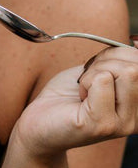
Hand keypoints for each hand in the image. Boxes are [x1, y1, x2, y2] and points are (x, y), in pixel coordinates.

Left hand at [12, 41, 137, 159]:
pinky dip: (85, 80)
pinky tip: (79, 96)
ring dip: (94, 72)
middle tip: (88, 77)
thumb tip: (135, 43)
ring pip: (125, 72)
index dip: (122, 54)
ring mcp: (124, 124)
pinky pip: (103, 81)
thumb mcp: (97, 73)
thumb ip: (118, 62)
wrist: (40, 122)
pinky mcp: (104, 125)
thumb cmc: (67, 95)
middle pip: (137, 66)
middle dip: (106, 62)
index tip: (102, 65)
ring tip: (83, 88)